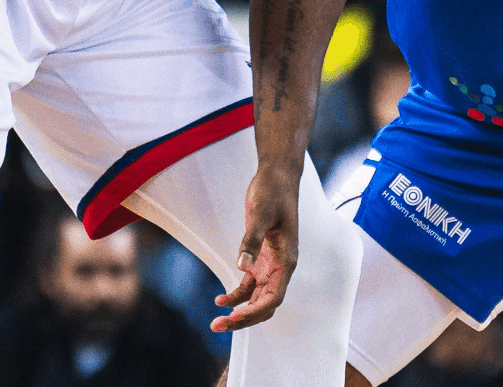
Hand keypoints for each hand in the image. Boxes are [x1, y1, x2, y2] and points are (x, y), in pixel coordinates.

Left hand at [210, 164, 299, 331]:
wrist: (277, 176)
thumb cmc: (273, 192)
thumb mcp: (260, 213)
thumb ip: (251, 240)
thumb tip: (242, 266)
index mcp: (287, 259)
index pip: (273, 297)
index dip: (254, 312)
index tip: (233, 318)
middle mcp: (281, 267)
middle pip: (265, 304)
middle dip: (244, 320)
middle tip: (217, 326)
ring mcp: (270, 264)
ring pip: (256, 299)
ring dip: (238, 312)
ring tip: (216, 321)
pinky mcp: (260, 258)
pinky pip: (249, 286)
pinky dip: (236, 296)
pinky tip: (219, 299)